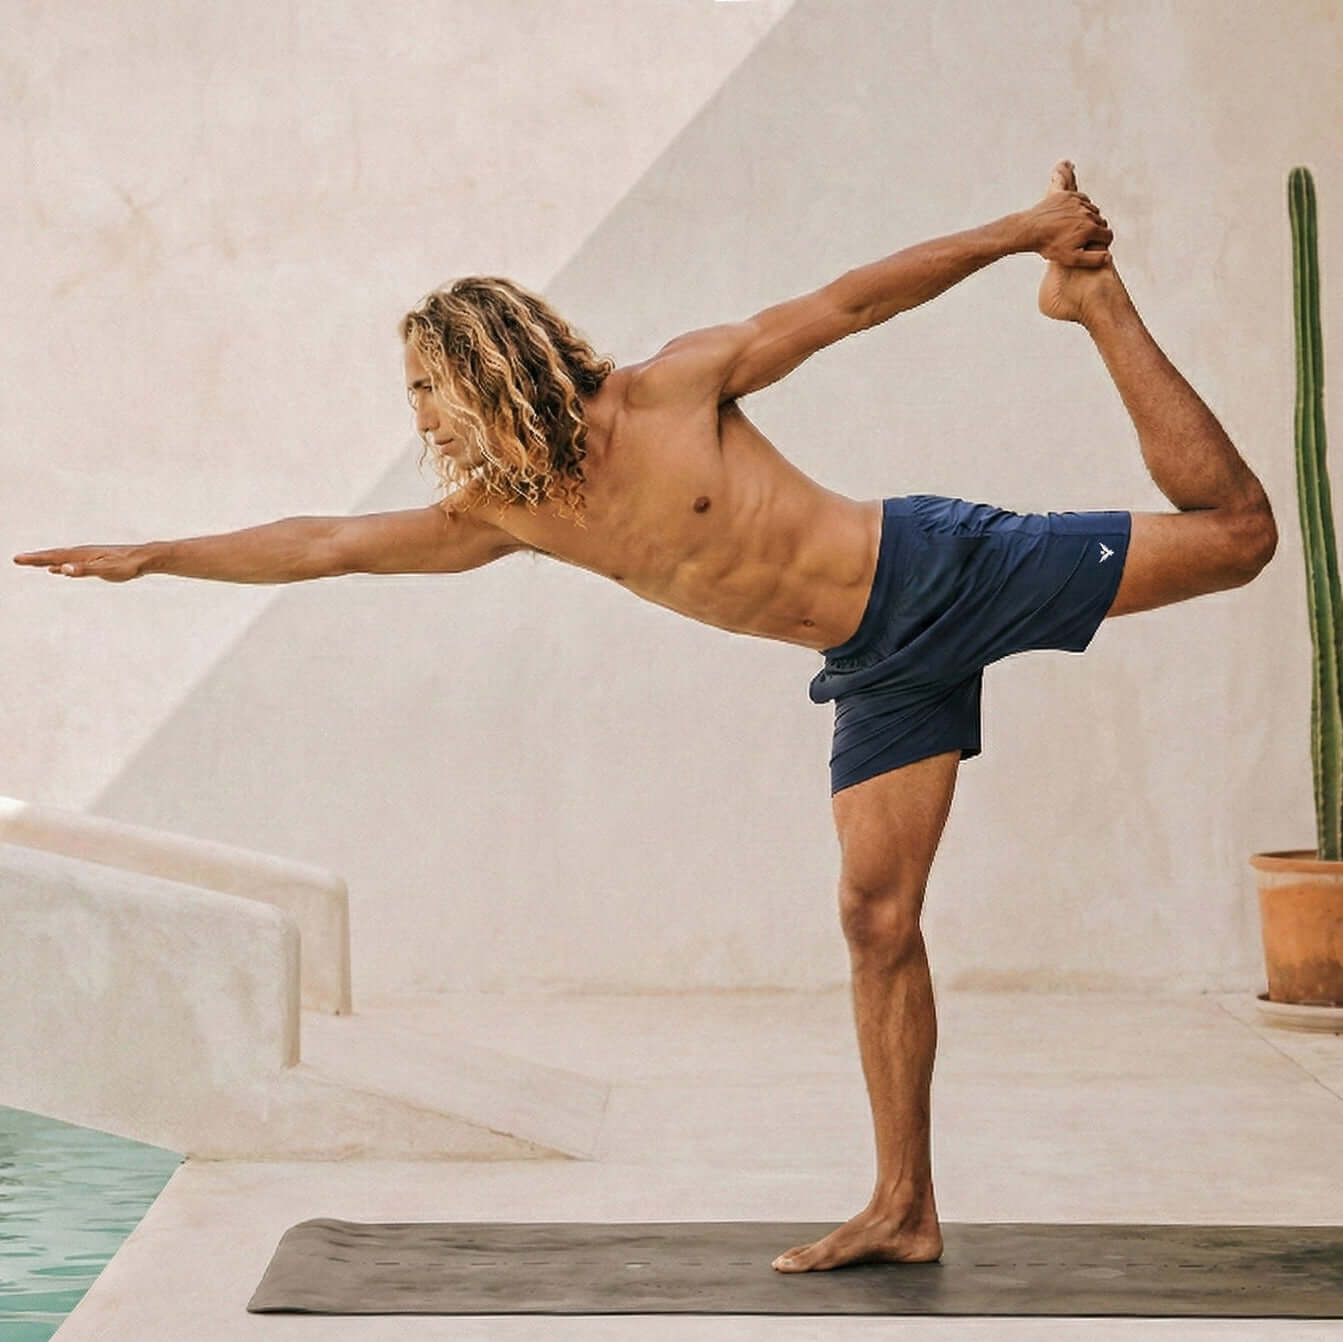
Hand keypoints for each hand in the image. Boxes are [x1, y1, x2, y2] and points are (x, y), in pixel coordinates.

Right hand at [13, 544, 149, 581]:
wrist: (145, 559)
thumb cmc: (127, 565)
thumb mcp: (105, 570)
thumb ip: (83, 570)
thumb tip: (62, 568)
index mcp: (82, 555)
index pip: (53, 557)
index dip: (35, 559)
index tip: (18, 559)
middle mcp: (83, 553)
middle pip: (54, 556)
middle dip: (36, 559)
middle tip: (18, 559)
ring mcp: (88, 557)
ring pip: (62, 559)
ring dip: (46, 561)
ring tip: (32, 563)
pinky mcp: (95, 562)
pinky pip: (72, 563)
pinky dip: (61, 565)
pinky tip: (57, 570)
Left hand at [1019, 188, 1113, 266]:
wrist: (1029, 229)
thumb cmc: (1049, 245)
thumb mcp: (1071, 259)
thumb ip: (1092, 259)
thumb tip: (1108, 257)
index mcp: (1090, 229)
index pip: (1107, 235)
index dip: (1103, 242)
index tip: (1095, 245)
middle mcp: (1087, 213)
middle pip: (1101, 222)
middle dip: (1096, 230)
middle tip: (1083, 238)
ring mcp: (1077, 202)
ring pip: (1092, 210)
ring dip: (1088, 217)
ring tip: (1076, 227)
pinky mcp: (1067, 195)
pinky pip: (1082, 199)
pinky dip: (1080, 206)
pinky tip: (1072, 215)